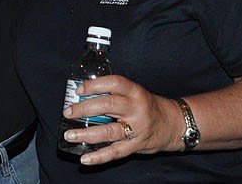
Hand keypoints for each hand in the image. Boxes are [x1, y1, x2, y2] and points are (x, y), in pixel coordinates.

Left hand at [61, 74, 182, 164]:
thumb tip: (83, 96)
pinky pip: (115, 152)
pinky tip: (84, 158)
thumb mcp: (134, 94)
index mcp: (135, 92)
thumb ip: (114, 94)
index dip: (95, 85)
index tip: (79, 90)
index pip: (114, 83)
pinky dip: (99, 157)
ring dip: (86, 134)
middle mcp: (136, 109)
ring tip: (70, 134)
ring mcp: (137, 129)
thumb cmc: (147, 106)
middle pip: (108, 106)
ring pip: (109, 131)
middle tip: (68, 111)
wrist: (173, 124)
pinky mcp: (136, 146)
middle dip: (85, 109)